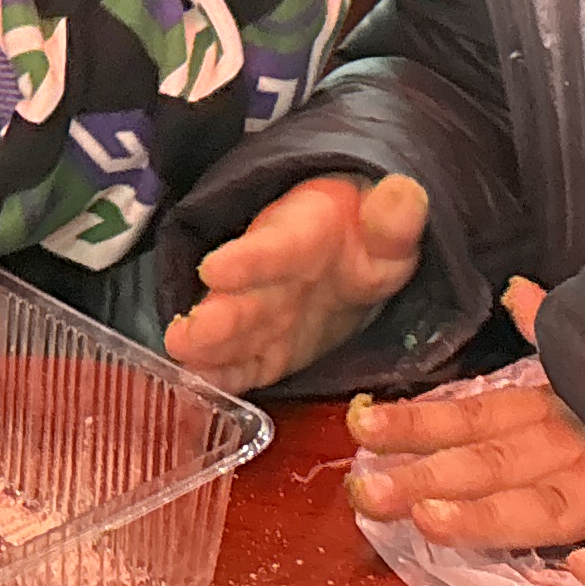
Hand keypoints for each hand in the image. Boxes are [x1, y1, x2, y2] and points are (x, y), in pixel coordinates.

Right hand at [163, 171, 429, 390]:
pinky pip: (245, 364)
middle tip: (180, 337)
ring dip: (208, 350)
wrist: (352, 249)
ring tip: (180, 363)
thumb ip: (395, 216)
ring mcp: (265, 313)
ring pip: (234, 333)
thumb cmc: (368, 231)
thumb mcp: (391, 222)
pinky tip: (199, 390)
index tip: (214, 270)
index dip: (246, 260)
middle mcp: (271, 275)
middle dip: (215, 318)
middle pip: (242, 297)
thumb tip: (403, 195)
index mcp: (301, 234)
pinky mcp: (269, 347)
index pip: (274, 246)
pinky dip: (223, 377)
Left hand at [341, 278, 584, 585]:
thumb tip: (519, 294)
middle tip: (365, 494)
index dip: (415, 423)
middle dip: (426, 478)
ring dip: (492, 516)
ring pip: (549, 503)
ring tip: (435, 524)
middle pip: (491, 462)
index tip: (357, 428)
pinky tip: (578, 574)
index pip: (472, 414)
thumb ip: (557, 333)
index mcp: (556, 408)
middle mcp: (578, 441)